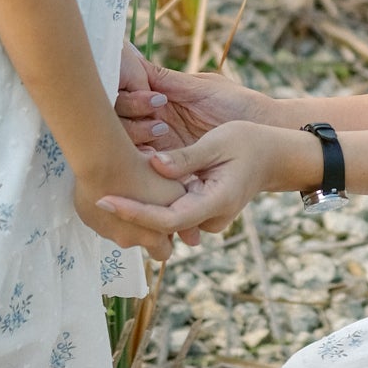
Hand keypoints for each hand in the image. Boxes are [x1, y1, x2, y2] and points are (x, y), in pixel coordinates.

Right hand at [74, 147, 193, 261]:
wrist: (105, 160)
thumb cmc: (145, 173)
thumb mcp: (176, 190)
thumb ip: (185, 214)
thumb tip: (196, 239)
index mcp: (153, 239)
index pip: (163, 252)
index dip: (167, 237)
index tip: (167, 221)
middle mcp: (128, 240)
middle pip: (140, 242)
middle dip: (145, 230)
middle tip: (149, 205)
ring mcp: (105, 231)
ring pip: (118, 229)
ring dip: (124, 217)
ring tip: (129, 191)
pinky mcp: (87, 218)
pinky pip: (99, 216)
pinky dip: (106, 207)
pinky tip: (111, 187)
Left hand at [97, 120, 317, 237]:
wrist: (276, 156)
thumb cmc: (250, 142)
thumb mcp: (219, 142)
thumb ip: (186, 157)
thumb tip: (151, 162)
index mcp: (215, 202)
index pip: (167, 219)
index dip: (134, 212)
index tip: (105, 200)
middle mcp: (209, 217)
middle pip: (160, 226)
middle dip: (127, 214)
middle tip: (91, 196)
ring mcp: (206, 217)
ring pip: (165, 222)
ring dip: (137, 210)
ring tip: (100, 193)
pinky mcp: (201, 210)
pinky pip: (172, 214)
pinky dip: (150, 205)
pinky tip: (125, 189)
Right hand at [115, 48, 271, 152]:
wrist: (263, 133)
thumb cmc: (237, 104)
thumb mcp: (202, 88)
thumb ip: (165, 78)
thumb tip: (130, 51)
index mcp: (157, 93)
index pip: (122, 90)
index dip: (124, 89)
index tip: (145, 90)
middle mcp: (151, 116)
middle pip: (116, 114)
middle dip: (130, 110)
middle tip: (156, 109)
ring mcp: (156, 141)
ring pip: (123, 138)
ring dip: (135, 133)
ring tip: (160, 130)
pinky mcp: (166, 163)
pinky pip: (142, 162)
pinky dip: (142, 158)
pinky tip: (154, 155)